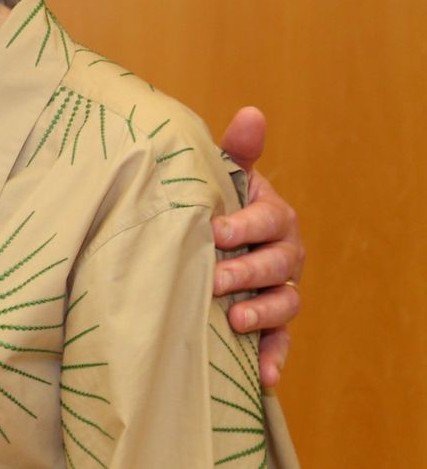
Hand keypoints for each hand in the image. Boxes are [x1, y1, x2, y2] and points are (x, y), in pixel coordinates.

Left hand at [212, 106, 303, 386]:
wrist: (204, 237)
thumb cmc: (214, 202)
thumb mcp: (220, 175)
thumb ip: (236, 150)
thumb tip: (252, 113)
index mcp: (272, 214)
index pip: (268, 219)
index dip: (245, 226)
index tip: (216, 232)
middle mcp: (284, 253)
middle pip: (278, 264)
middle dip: (248, 272)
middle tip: (215, 281)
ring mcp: (279, 289)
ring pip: (285, 304)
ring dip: (262, 314)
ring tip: (233, 321)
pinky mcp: (270, 323)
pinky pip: (279, 342)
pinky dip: (274, 359)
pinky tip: (265, 377)